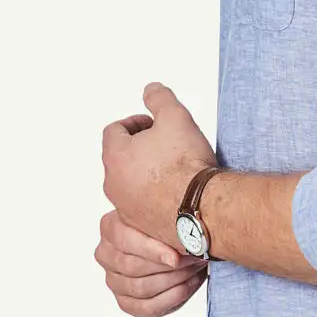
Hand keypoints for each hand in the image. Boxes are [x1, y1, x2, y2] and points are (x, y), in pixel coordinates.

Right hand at [95, 208, 207, 316]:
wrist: (172, 243)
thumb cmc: (167, 226)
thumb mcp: (164, 214)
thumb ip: (164, 218)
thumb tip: (182, 228)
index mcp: (110, 227)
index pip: (125, 240)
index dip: (151, 250)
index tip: (175, 257)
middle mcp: (105, 255)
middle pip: (133, 267)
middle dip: (168, 266)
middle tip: (195, 260)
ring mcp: (113, 281)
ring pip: (141, 288)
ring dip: (174, 280)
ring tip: (195, 269)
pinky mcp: (125, 302)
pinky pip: (146, 308)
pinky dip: (170, 299)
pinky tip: (188, 285)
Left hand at [101, 82, 217, 250]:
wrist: (202, 207)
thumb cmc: (185, 165)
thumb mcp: (175, 116)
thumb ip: (160, 99)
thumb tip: (151, 90)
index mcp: (115, 156)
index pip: (115, 130)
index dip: (135, 122)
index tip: (154, 124)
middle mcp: (114, 184)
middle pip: (121, 157)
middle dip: (141, 147)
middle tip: (167, 144)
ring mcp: (126, 208)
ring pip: (131, 183)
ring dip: (147, 173)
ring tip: (175, 169)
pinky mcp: (142, 227)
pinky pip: (143, 205)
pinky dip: (155, 196)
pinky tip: (178, 192)